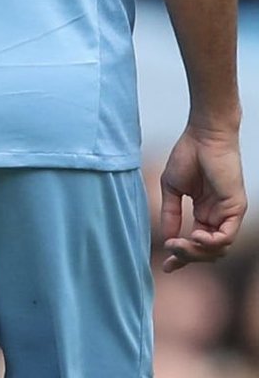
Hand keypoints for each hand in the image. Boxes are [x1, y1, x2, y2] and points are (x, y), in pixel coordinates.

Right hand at [159, 124, 246, 271]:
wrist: (202, 135)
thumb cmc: (187, 154)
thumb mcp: (172, 188)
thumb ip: (170, 213)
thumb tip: (166, 239)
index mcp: (204, 212)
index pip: (196, 244)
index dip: (182, 258)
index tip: (167, 267)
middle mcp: (218, 217)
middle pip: (207, 252)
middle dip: (188, 256)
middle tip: (171, 250)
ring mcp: (228, 213)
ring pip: (218, 249)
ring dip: (197, 251)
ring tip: (180, 244)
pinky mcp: (236, 208)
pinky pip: (227, 236)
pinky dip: (211, 242)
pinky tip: (195, 236)